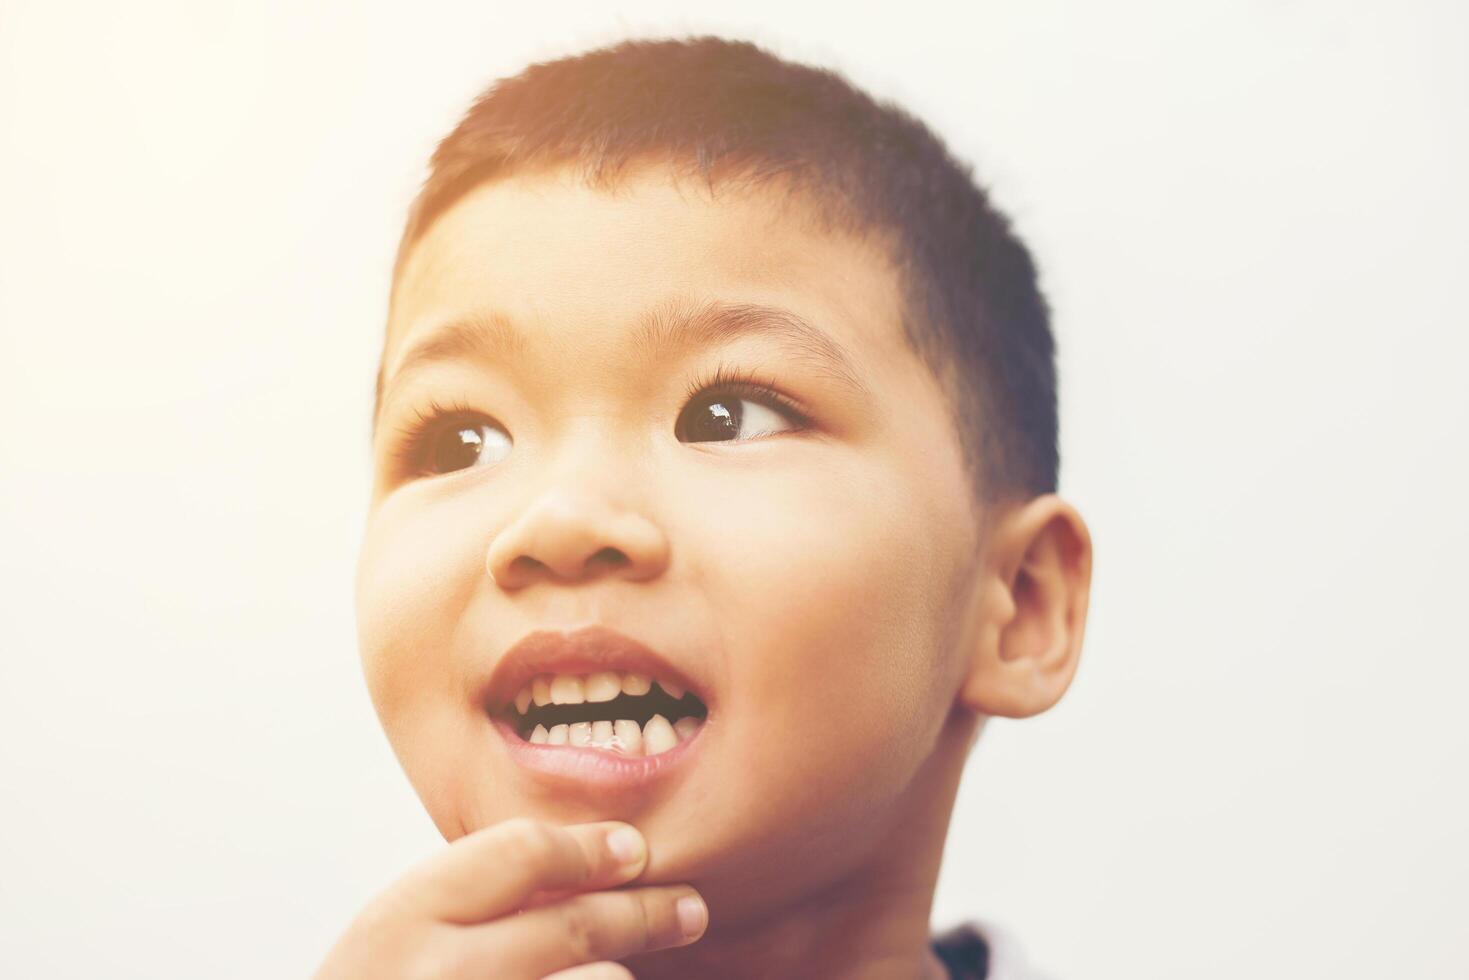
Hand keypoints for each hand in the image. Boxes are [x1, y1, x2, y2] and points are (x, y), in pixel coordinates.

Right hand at [312, 817, 706, 978]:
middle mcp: (432, 976)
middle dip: (646, 913)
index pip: (521, 854)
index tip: (635, 850)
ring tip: (623, 977)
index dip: (591, 848)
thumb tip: (594, 864)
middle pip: (574, 927)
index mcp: (400, 922)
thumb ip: (472, 905)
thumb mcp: (394, 944)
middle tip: (691, 909)